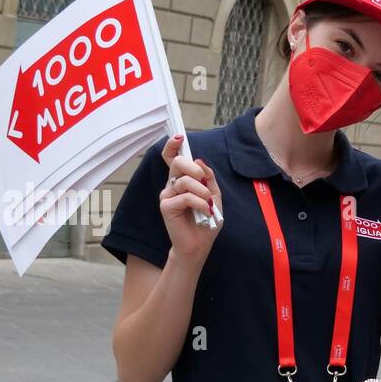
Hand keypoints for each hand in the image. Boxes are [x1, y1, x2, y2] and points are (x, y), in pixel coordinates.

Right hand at [158, 135, 221, 263]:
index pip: (173, 158)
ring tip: (208, 204)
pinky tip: (205, 212)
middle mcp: (172, 185)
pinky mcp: (165, 206)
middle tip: (204, 181)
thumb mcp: (214, 196)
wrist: (200, 244)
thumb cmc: (207, 220)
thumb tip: (200, 161)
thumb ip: (209, 178)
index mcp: (183, 180)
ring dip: (202, 192)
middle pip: (177, 163)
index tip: (179, 137)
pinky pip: (185, 197)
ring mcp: (167, 195)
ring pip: (184, 181)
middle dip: (193, 168)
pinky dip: (199, 203)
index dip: (172, 146)